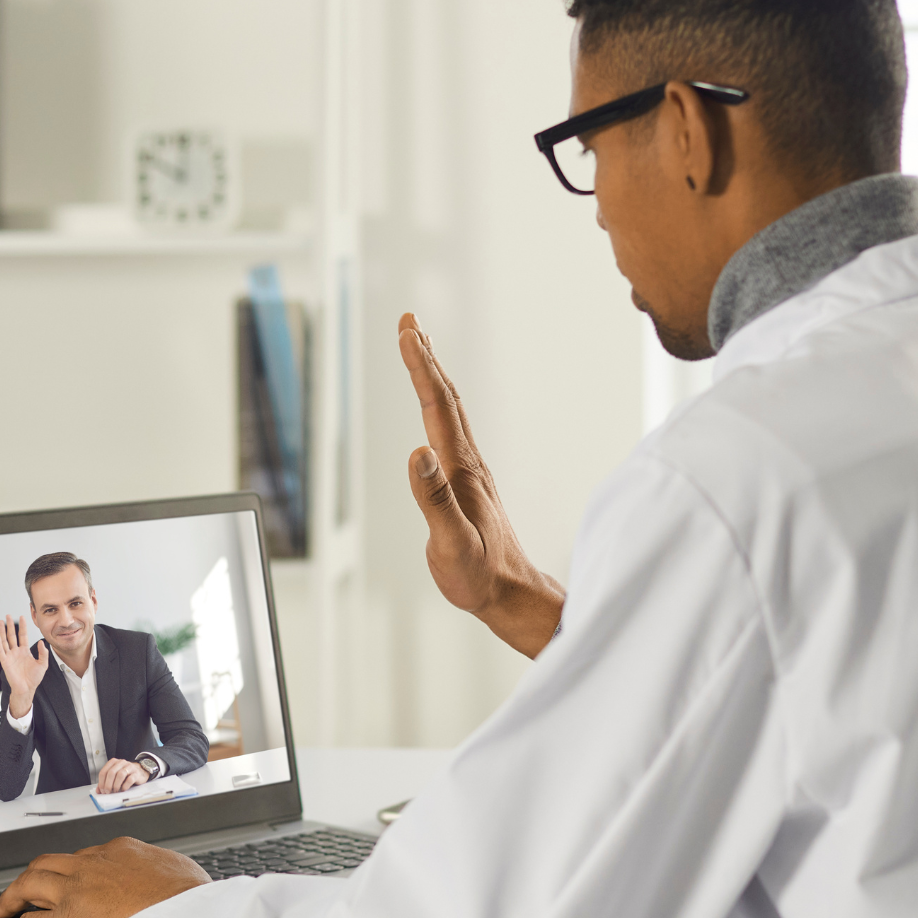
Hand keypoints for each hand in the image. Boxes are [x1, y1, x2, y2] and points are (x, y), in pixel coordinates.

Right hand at [0, 615, 49, 716]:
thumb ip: (43, 653)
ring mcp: (10, 656)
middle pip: (12, 636)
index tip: (22, 617)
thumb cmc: (34, 678)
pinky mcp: (5, 662)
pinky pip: (1, 651)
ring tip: (1, 621)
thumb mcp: (42, 664)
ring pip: (5, 641)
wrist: (27, 689)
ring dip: (3, 631)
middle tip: (8, 615)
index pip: (22, 635)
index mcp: (25, 651)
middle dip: (10, 625)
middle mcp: (16, 652)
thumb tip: (41, 642)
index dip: (22, 626)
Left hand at [0, 837, 210, 917]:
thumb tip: (167, 881)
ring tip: (3, 907)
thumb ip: (162, 874)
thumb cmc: (190, 899)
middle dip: (31, 875)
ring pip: (31, 883)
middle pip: (49, 863)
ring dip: (14, 895)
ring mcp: (77, 889)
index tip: (70, 883)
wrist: (185, 916)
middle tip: (21, 888)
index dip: (73, 872)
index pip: (85, 857)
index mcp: (121, 851)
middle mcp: (93, 864)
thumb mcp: (179, 871)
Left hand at [94, 757, 151, 794]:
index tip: (102, 791)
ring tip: (115, 791)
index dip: (101, 782)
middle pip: (111, 773)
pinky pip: (129, 779)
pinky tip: (123, 789)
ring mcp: (129, 767)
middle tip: (108, 792)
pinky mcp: (136, 773)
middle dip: (108, 785)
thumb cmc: (125, 775)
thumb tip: (98, 791)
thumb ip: (106, 782)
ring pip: (120, 775)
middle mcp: (121, 763)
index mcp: (113, 762)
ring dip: (116, 785)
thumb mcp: (114, 777)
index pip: (103, 772)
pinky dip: (125, 786)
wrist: (140, 772)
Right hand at [398, 313, 566, 657]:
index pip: (437, 408)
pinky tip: (434, 410)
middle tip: (409, 322)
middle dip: (425, 358)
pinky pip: (451, 432)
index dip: (421, 368)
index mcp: (462, 471)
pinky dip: (438, 406)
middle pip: (446, 399)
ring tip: (419, 350)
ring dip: (433, 377)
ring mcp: (470, 472)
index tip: (407, 332)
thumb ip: (434, 499)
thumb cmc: (480, 576)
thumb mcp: (452, 543)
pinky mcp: (469, 485)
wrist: (511, 595)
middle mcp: (469, 463)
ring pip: (450, 413)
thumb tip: (416, 452)